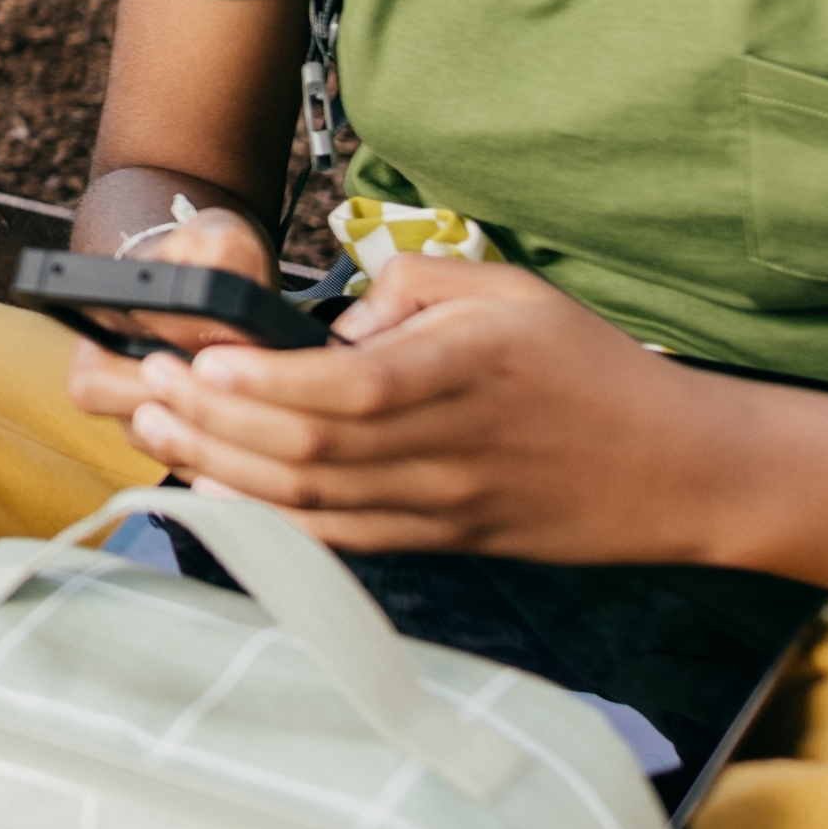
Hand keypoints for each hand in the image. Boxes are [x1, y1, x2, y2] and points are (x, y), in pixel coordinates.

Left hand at [80, 257, 725, 563]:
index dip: (264, 384)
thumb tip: (341, 323)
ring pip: (313, 500)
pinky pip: (342, 539)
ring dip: (224, 468)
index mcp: (464, 374)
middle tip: (152, 389)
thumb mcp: (514, 291)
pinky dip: (271, 522)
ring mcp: (442, 505)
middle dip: (215, 421)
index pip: (346, 390)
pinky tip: (217, 494)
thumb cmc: (591, 367)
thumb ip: (418, 289)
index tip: (202, 360)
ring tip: (160, 431)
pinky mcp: (441, 540)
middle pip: (309, 449)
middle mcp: (447, 449)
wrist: (676, 470)